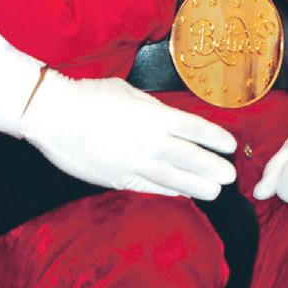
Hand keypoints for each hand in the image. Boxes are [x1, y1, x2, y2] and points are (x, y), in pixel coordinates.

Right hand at [19, 74, 236, 198]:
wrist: (56, 115)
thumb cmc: (90, 97)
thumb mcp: (129, 92)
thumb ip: (151, 107)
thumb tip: (166, 116)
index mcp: (155, 115)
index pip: (195, 128)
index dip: (215, 138)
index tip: (230, 146)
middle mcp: (150, 140)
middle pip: (191, 157)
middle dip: (214, 167)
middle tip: (231, 175)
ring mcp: (135, 162)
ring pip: (174, 177)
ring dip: (198, 185)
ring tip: (216, 192)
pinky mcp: (119, 177)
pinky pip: (150, 187)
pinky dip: (169, 191)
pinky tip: (183, 195)